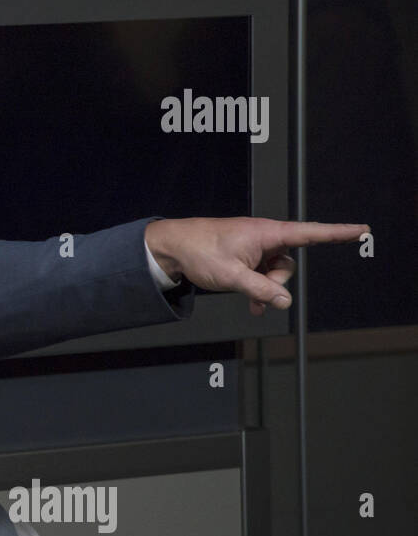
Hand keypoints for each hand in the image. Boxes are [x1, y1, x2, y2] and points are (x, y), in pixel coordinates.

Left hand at [145, 217, 369, 316]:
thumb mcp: (231, 276)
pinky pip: (262, 273)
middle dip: (278, 283)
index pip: (311, 233)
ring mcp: (255, 246)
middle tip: (258, 294)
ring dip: (266, 288)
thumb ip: (260, 289)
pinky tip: (252, 304)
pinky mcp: (246, 255)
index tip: (362, 230)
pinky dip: (259, 287)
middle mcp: (264, 237)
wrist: (173, 246)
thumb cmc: (199, 251)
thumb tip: (284, 301)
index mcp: (267, 233)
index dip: (338, 233)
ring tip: (250, 302)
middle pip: (288, 263)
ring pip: (275, 272)